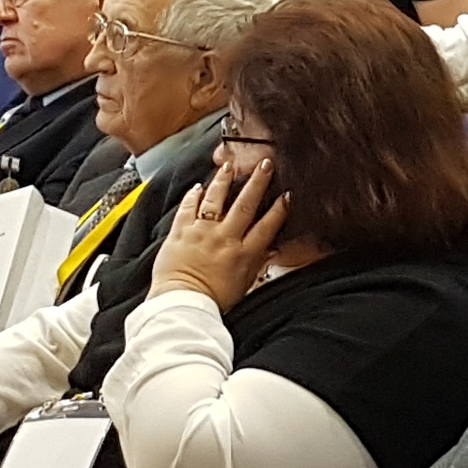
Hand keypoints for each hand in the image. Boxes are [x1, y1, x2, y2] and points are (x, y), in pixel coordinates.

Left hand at [152, 150, 286, 313]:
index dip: (279, 209)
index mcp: (243, 254)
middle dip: (257, 182)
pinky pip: (188, 207)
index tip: (286, 195)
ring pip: (216, 199)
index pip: (267, 226)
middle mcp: (224, 239)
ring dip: (224, 180)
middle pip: (245, 204)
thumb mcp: (244, 285)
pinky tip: (198, 187)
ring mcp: (201, 232)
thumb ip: (257, 264)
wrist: (182, 304)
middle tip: (265, 164)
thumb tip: (271, 251)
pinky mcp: (181, 232)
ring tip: (230, 166)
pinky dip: (193, 195)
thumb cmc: (212, 301)